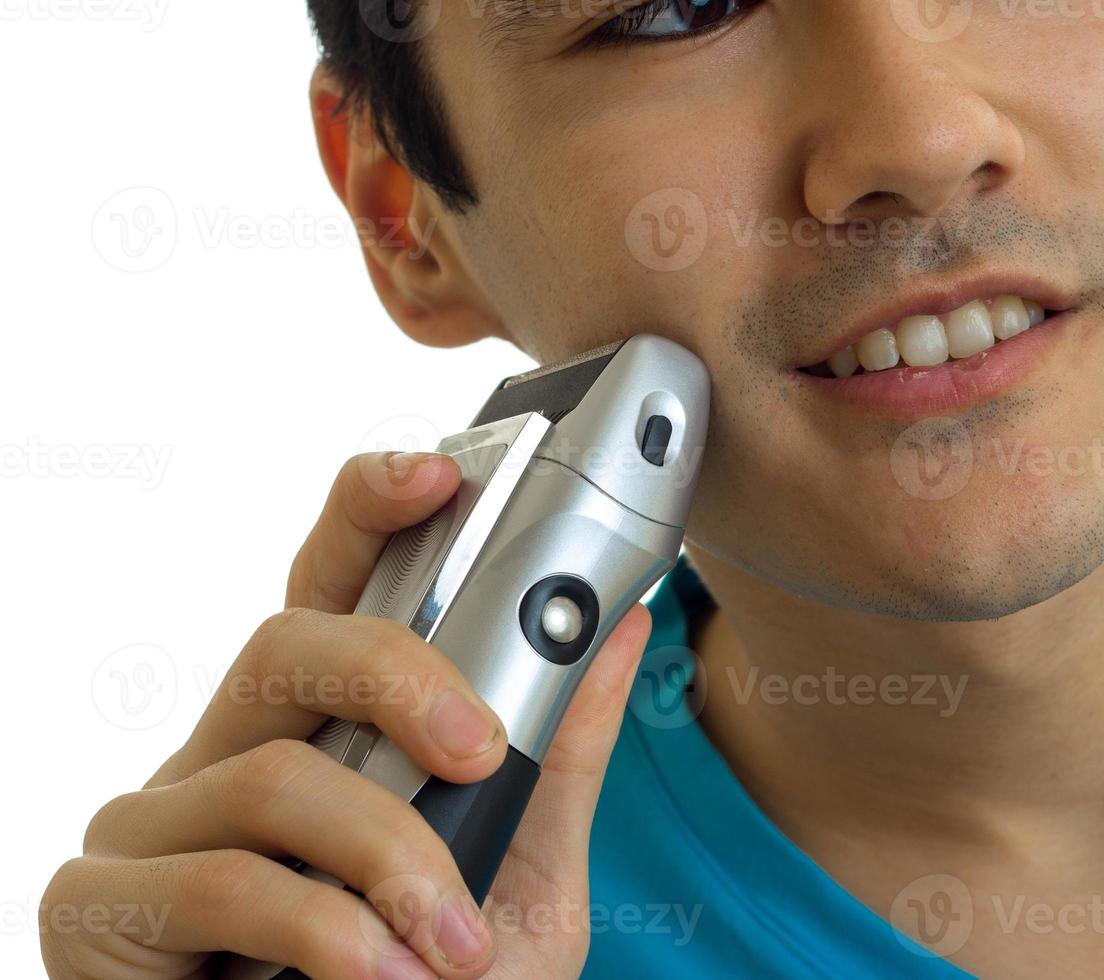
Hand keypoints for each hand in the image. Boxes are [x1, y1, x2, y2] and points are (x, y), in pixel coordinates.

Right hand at [41, 451, 650, 978]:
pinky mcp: (100, 905)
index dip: (371, 509)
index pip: (334, 587)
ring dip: (390, 860)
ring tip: (450, 947)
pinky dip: (326, 932)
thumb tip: (622, 630)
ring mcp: (156, 824)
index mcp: (323, 731)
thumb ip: (557, 762)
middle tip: (480, 749)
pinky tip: (379, 978)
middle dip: (397, 673)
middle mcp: (231, 753)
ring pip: (273, 774)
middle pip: (290, 637)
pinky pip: (222, 878)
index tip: (444, 471)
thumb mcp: (521, 881)